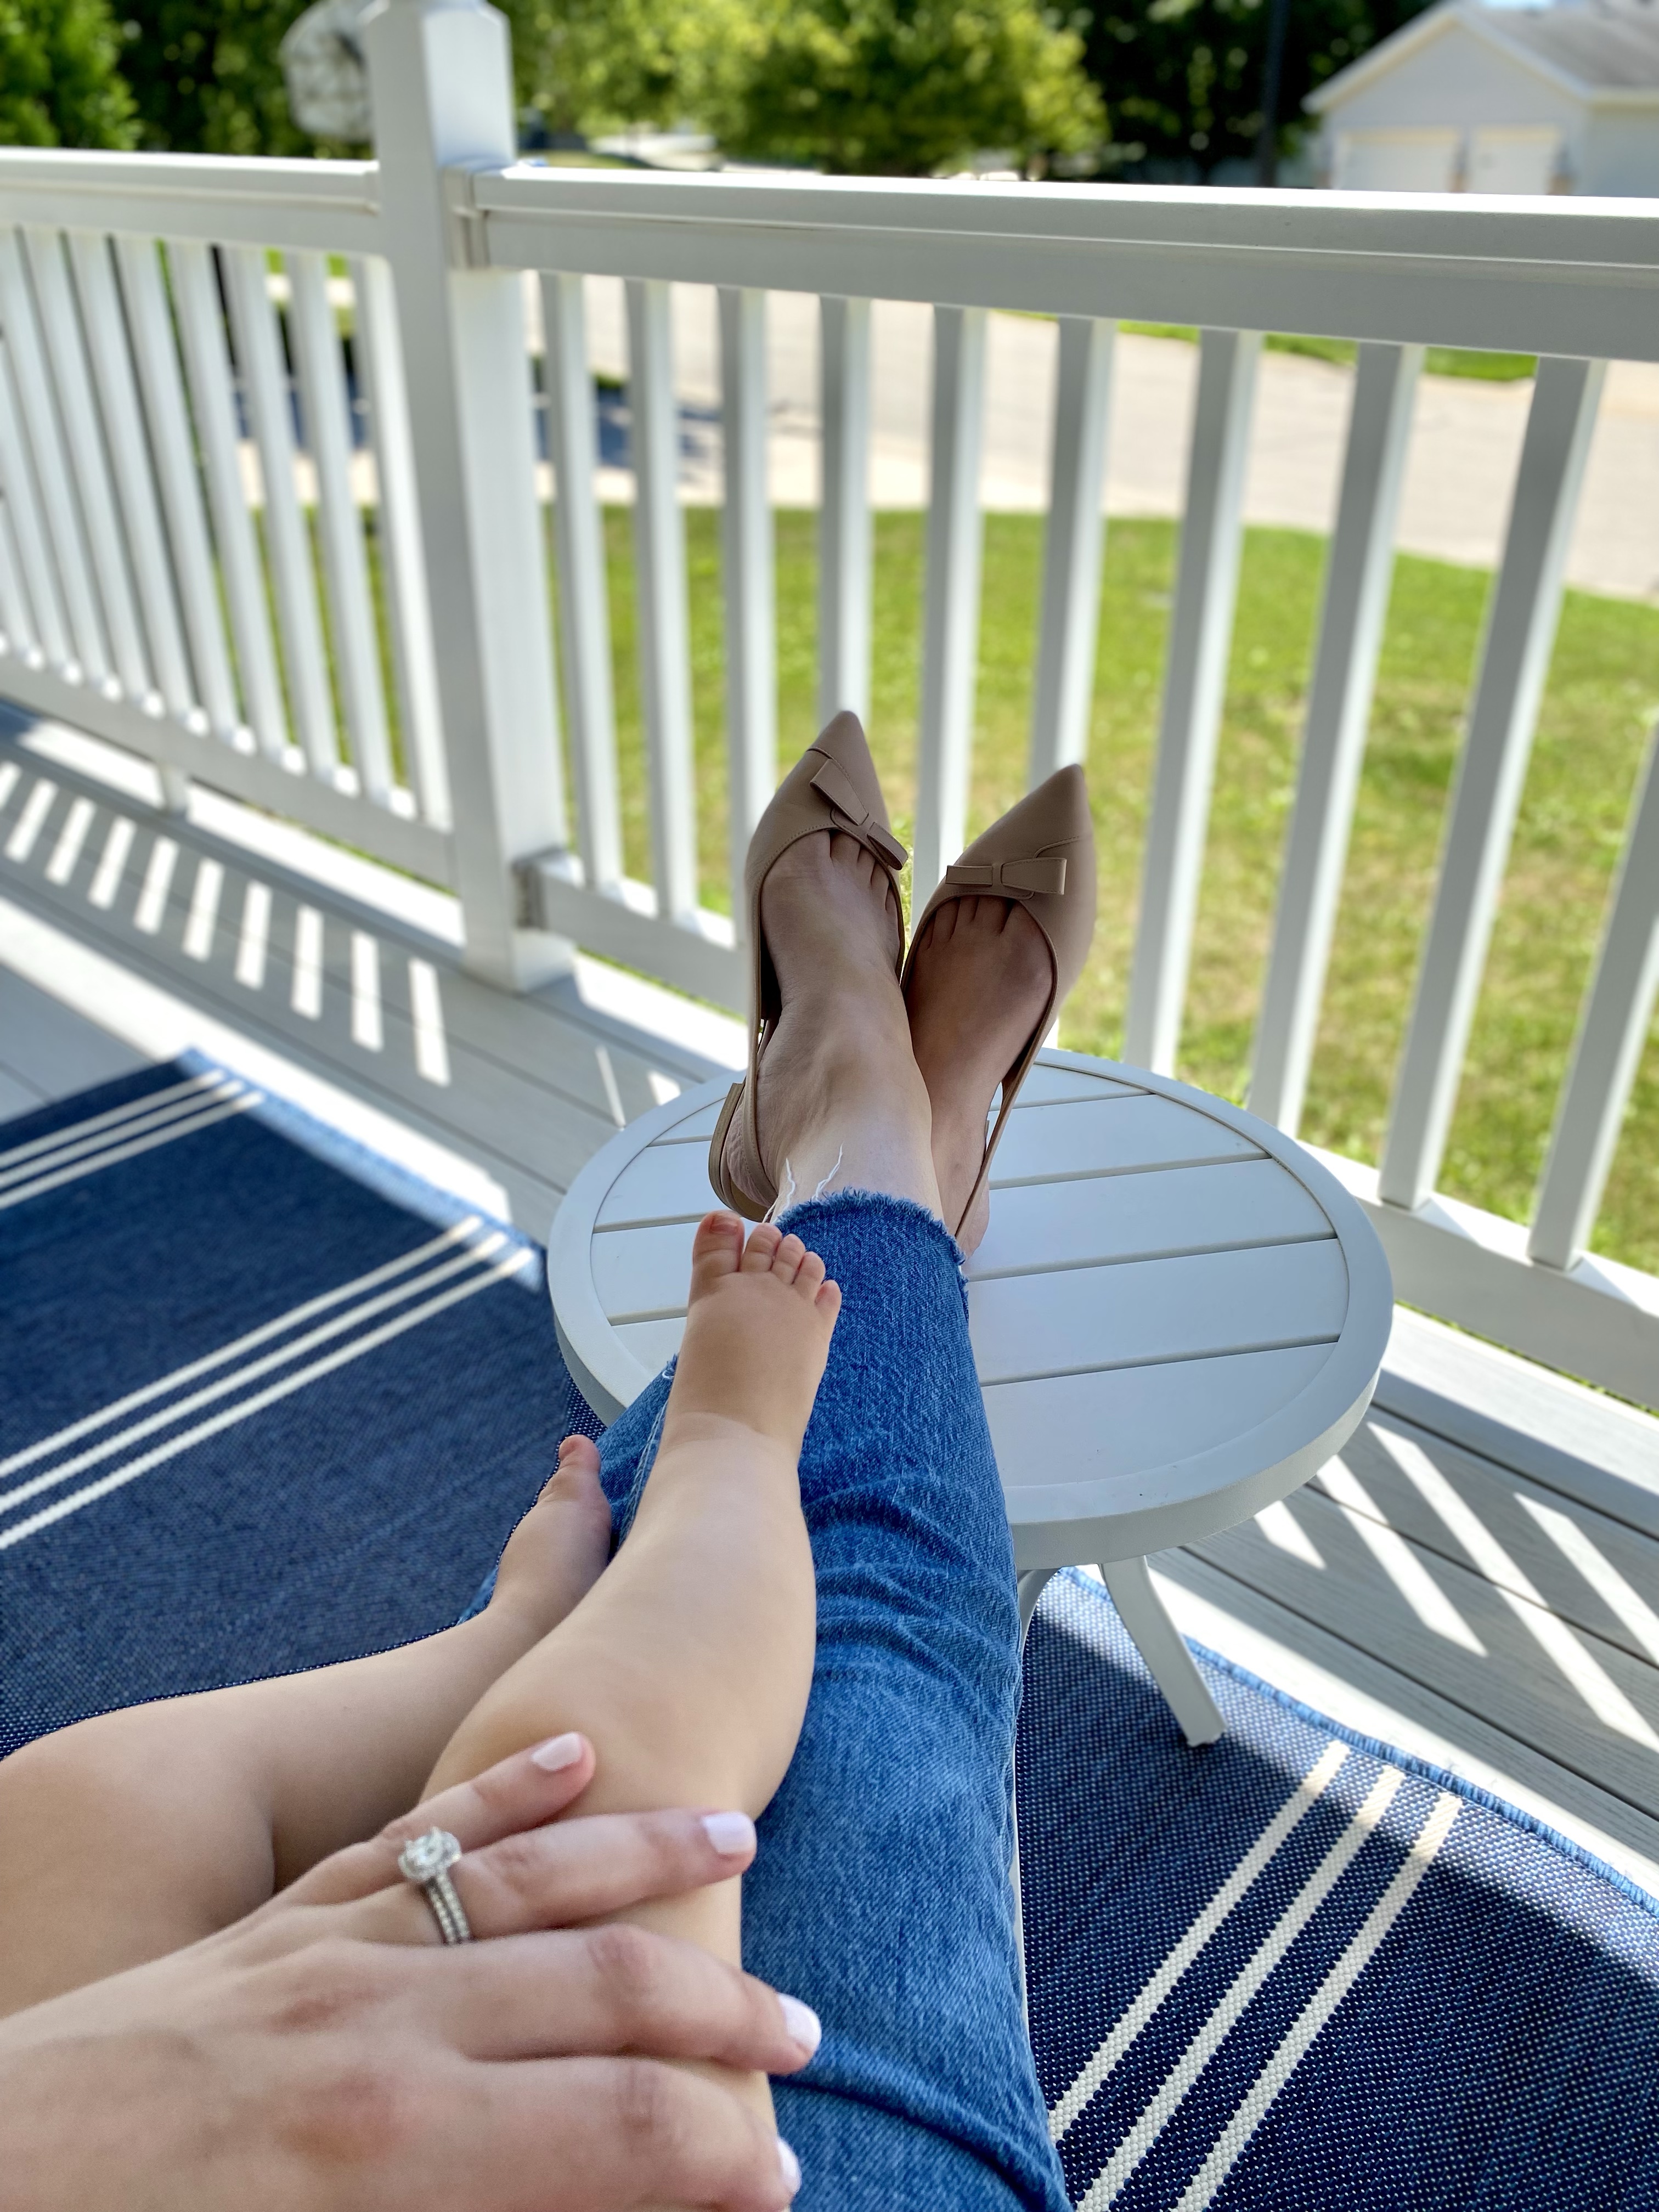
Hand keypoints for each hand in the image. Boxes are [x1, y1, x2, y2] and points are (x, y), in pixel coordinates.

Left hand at [0, 1737, 814, 2210]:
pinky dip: (499, 1795)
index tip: (783, 2181)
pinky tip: (569, 1758)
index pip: (617, 2130)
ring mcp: (325, 1953)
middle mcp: (379, 2026)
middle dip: (718, 2010)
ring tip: (734, 1830)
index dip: (719, 2157)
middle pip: (600, 1987)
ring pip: (522, 1875)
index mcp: (389, 2145)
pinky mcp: (277, 1925)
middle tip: (809, 2031)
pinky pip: (410, 1840)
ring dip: (640, 1856)